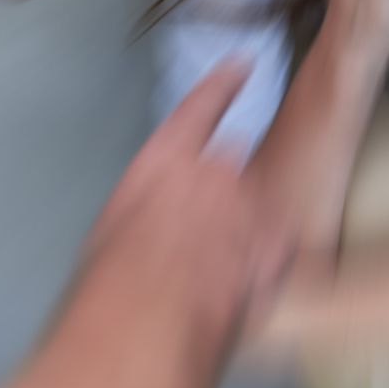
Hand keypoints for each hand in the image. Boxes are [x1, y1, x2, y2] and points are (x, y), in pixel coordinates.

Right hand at [81, 60, 291, 344]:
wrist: (148, 322)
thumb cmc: (112, 280)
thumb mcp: (110, 231)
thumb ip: (143, 207)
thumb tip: (149, 224)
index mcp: (166, 158)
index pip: (202, 106)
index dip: (225, 83)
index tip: (243, 64)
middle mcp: (215, 170)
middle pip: (233, 160)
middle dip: (222, 189)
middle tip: (198, 232)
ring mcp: (251, 207)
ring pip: (257, 206)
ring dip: (241, 230)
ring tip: (210, 274)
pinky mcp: (275, 247)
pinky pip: (277, 244)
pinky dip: (264, 261)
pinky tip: (240, 286)